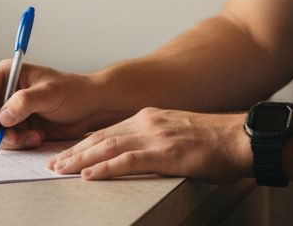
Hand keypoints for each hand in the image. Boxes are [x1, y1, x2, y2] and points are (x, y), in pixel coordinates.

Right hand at [0, 59, 106, 149]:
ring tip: (34, 137)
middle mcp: (4, 92)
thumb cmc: (74, 92)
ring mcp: (9, 111)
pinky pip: (5, 140)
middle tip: (15, 137)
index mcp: (9, 74)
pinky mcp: (16, 127)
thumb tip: (2, 116)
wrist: (90, 109)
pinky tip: (37, 138)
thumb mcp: (50, 93)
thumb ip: (25, 102)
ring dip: (9, 139)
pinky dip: (17, 144)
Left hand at [45, 108, 250, 183]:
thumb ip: (156, 140)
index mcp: (150, 117)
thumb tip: (140, 153)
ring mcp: (155, 136)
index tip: (66, 153)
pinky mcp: (164, 153)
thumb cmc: (215, 141)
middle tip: (52, 163)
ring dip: (79, 160)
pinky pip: (127, 161)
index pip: (108, 130)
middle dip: (73, 151)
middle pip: (101, 137)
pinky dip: (104, 168)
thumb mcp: (179, 133)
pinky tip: (89, 175)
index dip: (84, 143)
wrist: (240, 138)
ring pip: (107, 147)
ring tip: (60, 170)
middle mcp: (148, 122)